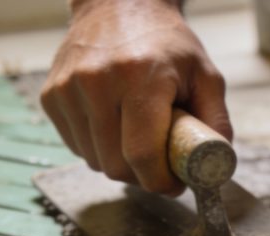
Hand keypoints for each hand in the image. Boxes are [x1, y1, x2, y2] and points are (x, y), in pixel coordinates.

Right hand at [41, 0, 231, 193]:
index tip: (174, 184)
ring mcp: (69, 88)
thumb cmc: (166, 43)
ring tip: (136, 138)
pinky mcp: (52, 95)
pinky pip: (76, 146)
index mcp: (140, 78)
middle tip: (159, 165)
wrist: (118, 4)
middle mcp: (98, 82)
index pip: (142, 155)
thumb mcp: (205, 75)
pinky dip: (97, 148)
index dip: (160, 182)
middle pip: (115, 165)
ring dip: (118, 163)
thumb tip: (218, 165)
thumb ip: (216, 121)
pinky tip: (113, 126)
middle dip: (141, 177)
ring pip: (94, 161)